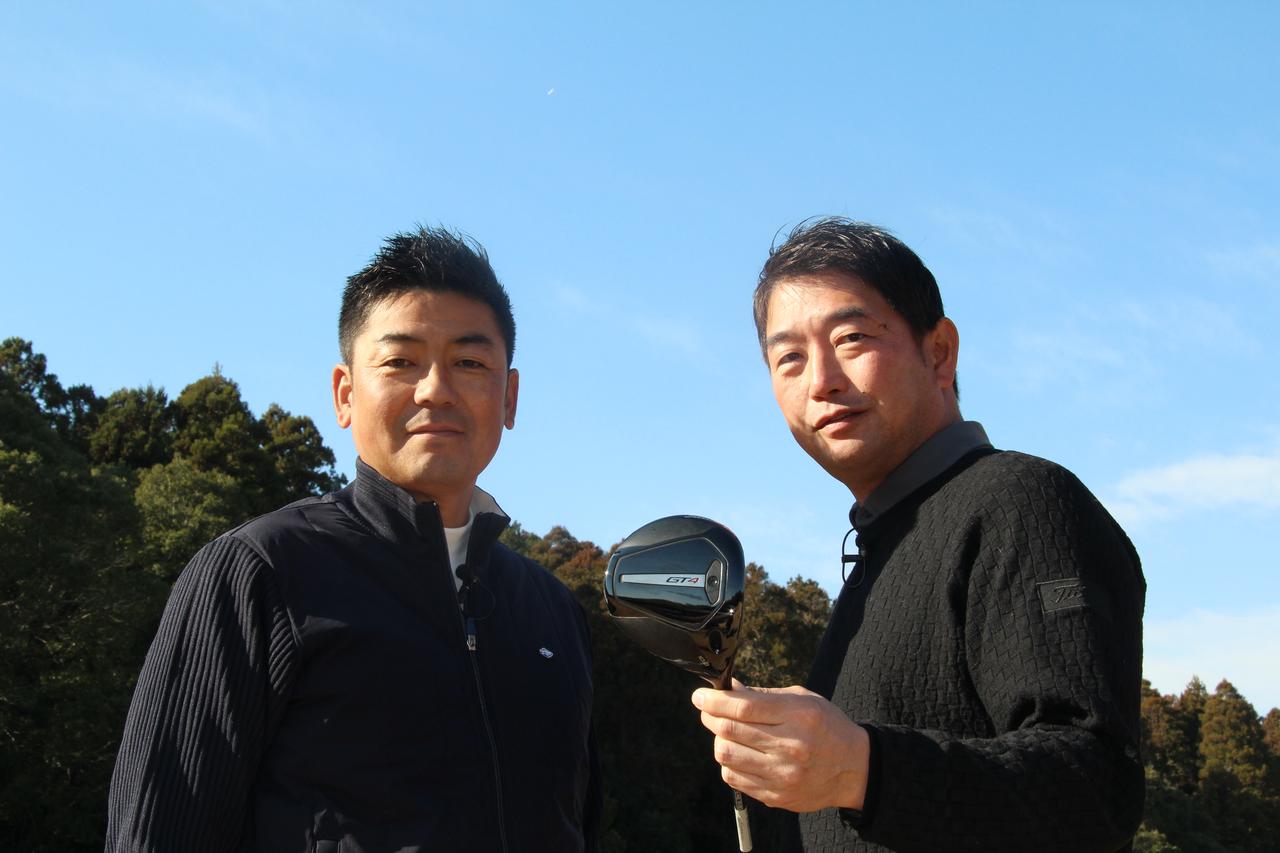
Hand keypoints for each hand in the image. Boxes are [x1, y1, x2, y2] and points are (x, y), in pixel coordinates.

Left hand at [691, 679, 869, 812]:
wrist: (854, 769)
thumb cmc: (826, 726)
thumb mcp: (802, 700)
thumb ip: (762, 695)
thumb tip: (727, 688)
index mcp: (798, 716)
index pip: (742, 707)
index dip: (713, 700)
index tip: (700, 695)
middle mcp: (790, 747)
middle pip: (729, 730)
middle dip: (709, 716)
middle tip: (707, 709)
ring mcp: (782, 775)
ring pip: (726, 755)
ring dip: (718, 739)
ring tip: (726, 732)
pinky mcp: (776, 795)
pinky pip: (734, 778)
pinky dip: (729, 763)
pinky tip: (740, 753)